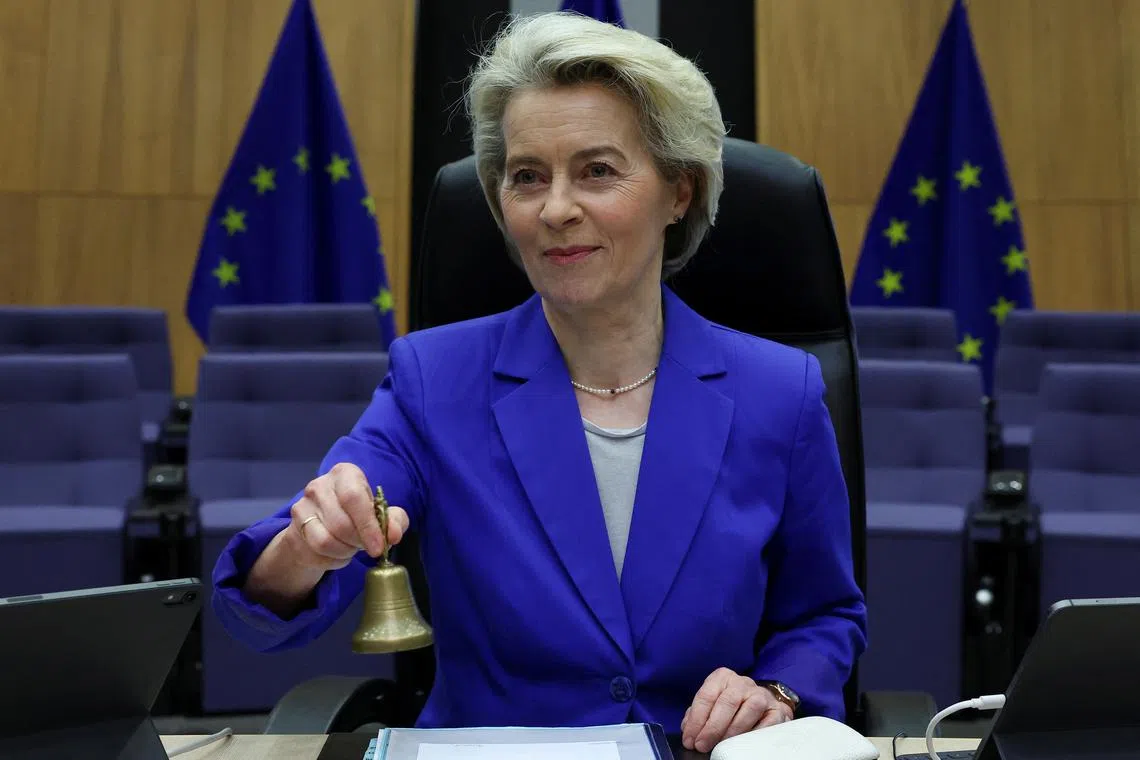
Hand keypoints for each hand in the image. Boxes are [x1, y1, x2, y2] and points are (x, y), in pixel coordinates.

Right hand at [287, 462, 408, 570]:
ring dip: (345, 552)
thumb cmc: (357, 515)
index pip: (354, 497)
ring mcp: (302, 505)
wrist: (324, 525)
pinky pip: (316, 552)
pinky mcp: (294, 527)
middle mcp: (320, 485)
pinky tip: (338, 552)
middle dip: (358, 542)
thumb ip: (394, 521)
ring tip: (351, 547)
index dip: (368, 525)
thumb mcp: (381, 514)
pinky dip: (333, 559)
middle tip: (366, 546)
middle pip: (341, 523)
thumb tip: (394, 535)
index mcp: (345, 474)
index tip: (378, 547)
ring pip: (326, 541)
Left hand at [681, 668, 793, 751]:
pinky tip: (743, 744)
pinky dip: (755, 734)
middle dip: (712, 727)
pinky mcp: (777, 709)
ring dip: (733, 731)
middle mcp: (742, 682)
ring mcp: (761, 694)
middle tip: (702, 745)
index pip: (706, 696)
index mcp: (722, 677)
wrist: (762, 705)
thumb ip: (698, 715)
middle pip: (727, 702)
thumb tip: (688, 729)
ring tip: (722, 746)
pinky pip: (768, 722)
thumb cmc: (731, 707)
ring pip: (749, 709)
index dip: (696, 720)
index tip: (690, 739)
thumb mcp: (712, 705)